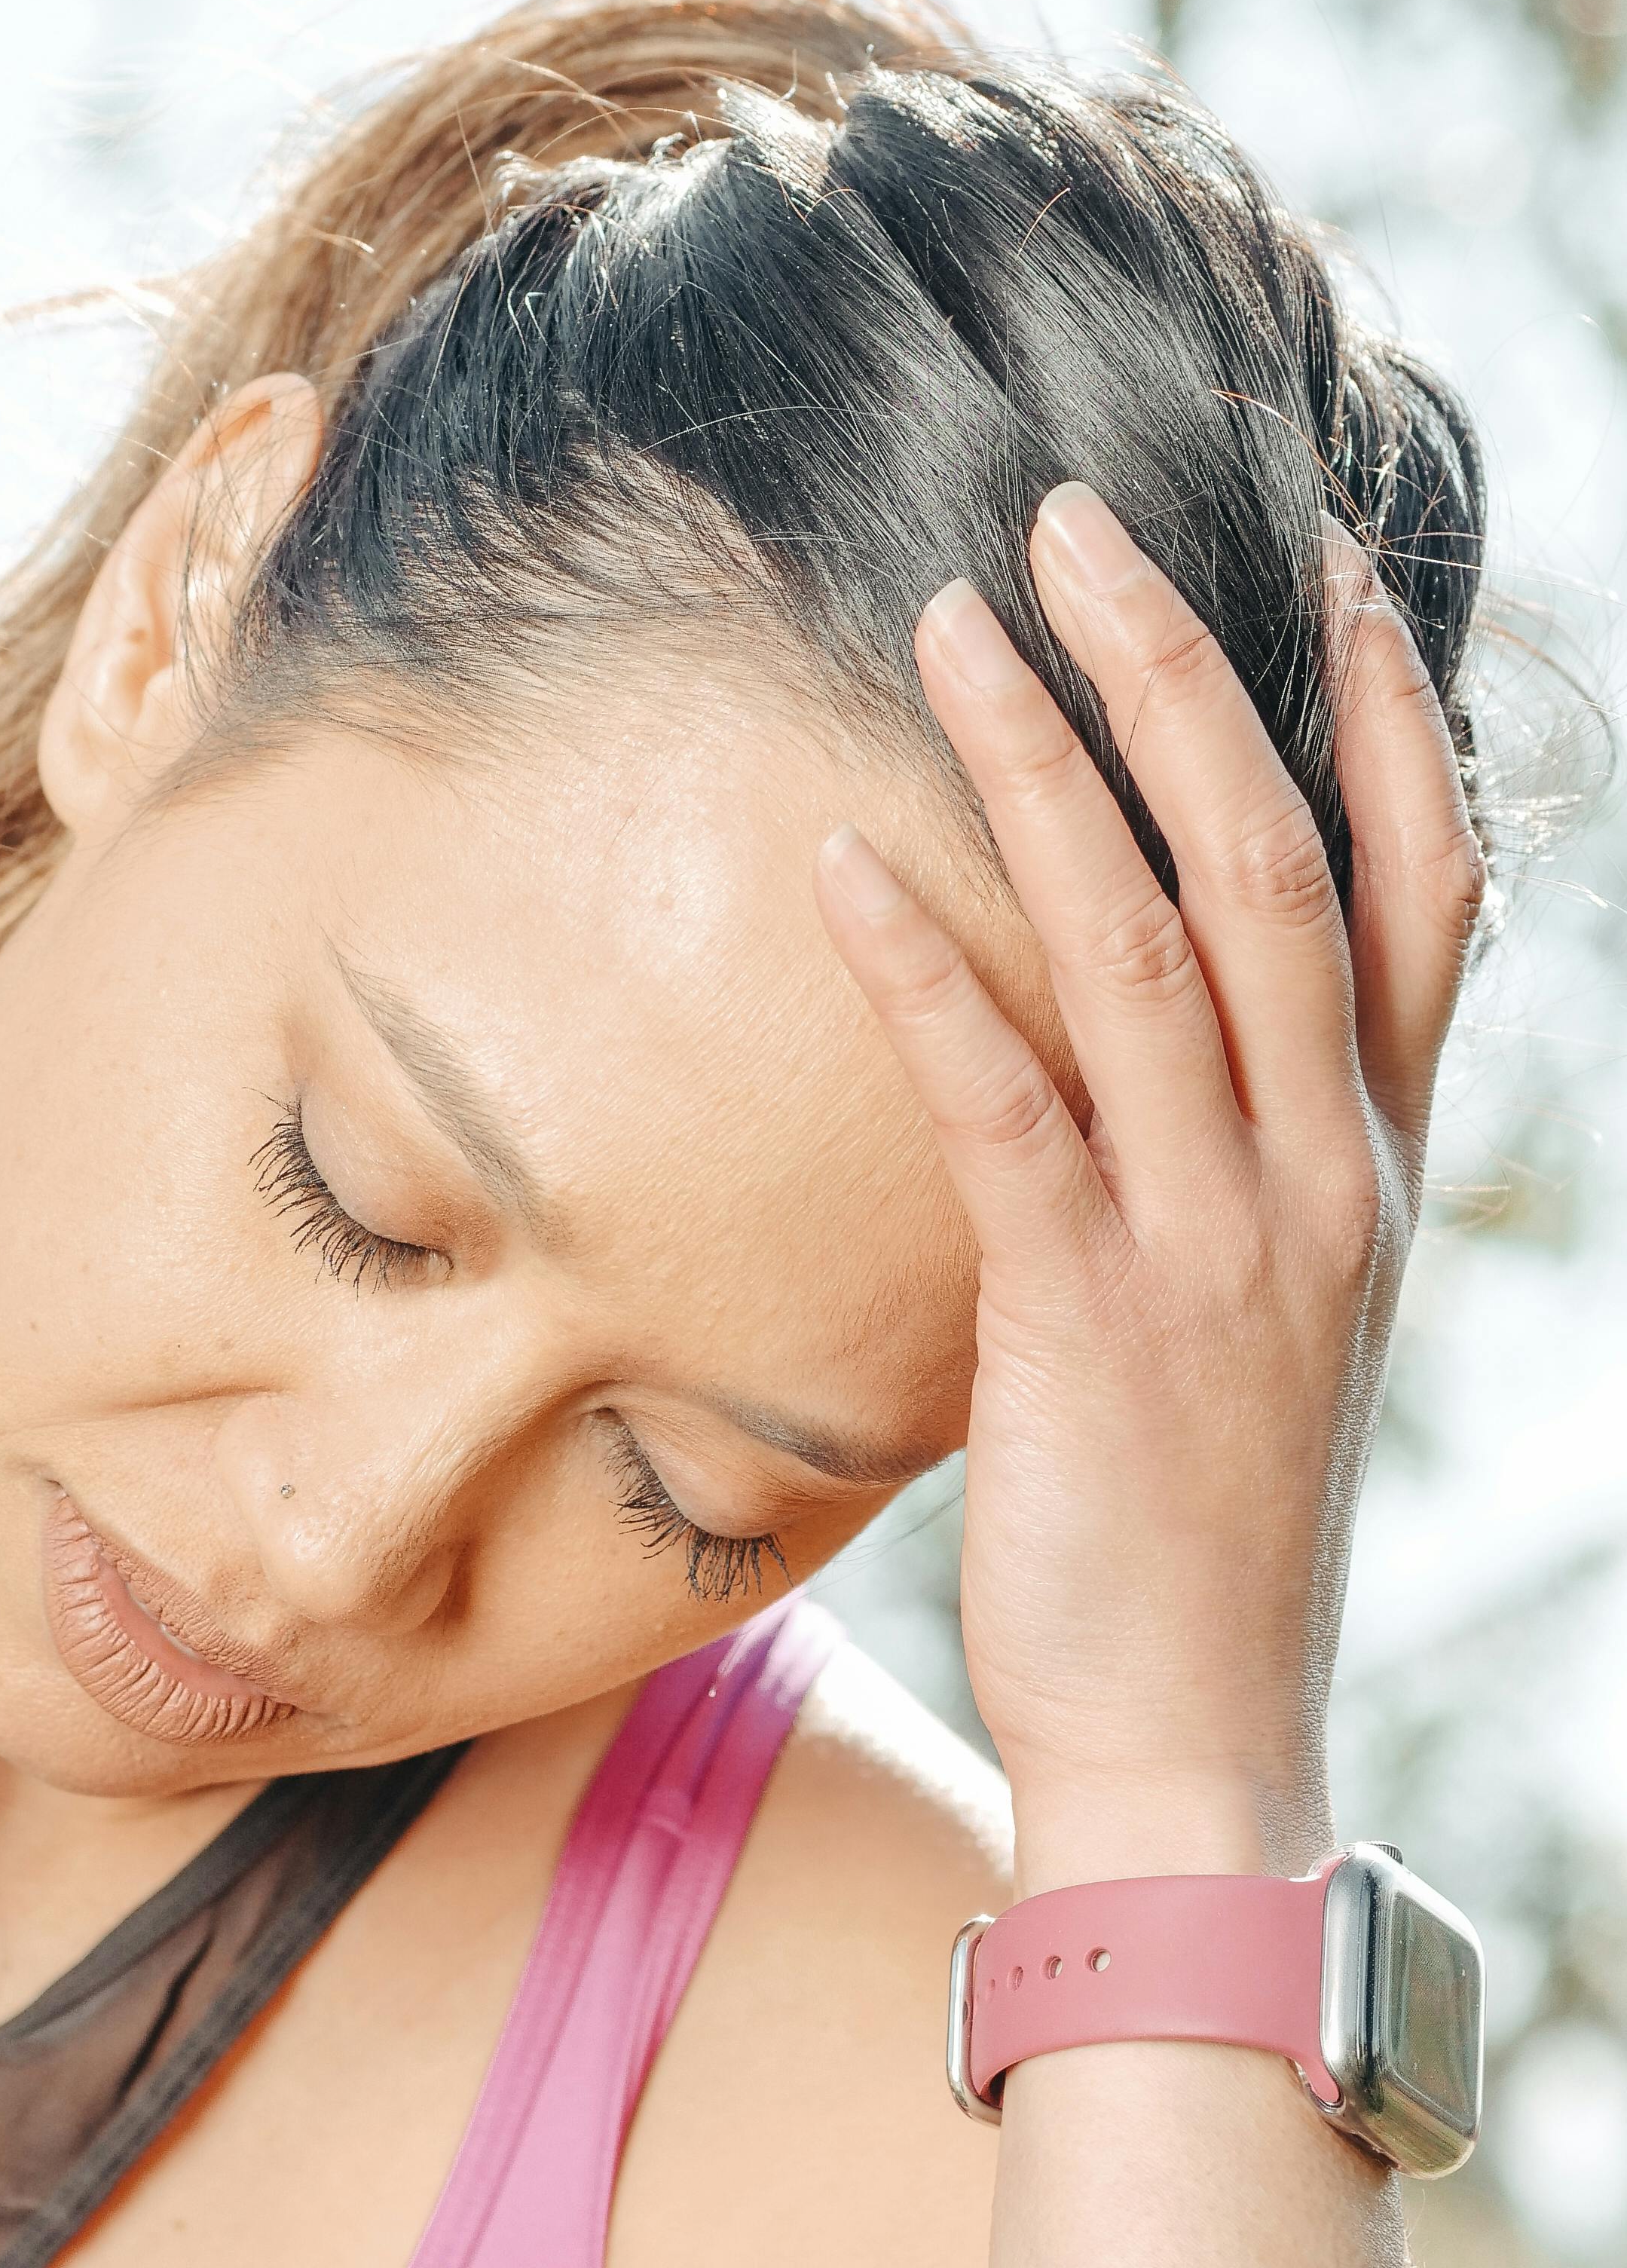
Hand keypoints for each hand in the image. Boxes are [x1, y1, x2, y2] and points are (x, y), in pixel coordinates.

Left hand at [816, 483, 1483, 1897]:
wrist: (1194, 1748)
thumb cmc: (1197, 1526)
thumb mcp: (1263, 1313)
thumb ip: (1229, 1158)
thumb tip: (1129, 1020)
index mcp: (1374, 1166)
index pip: (1426, 891)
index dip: (1379, 714)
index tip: (1314, 556)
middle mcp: (1327, 1178)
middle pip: (1284, 865)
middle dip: (1186, 674)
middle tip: (1079, 519)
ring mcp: (1222, 1247)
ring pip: (1156, 948)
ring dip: (1047, 768)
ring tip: (950, 622)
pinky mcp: (1089, 1320)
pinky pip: (1008, 1106)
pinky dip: (925, 971)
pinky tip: (841, 860)